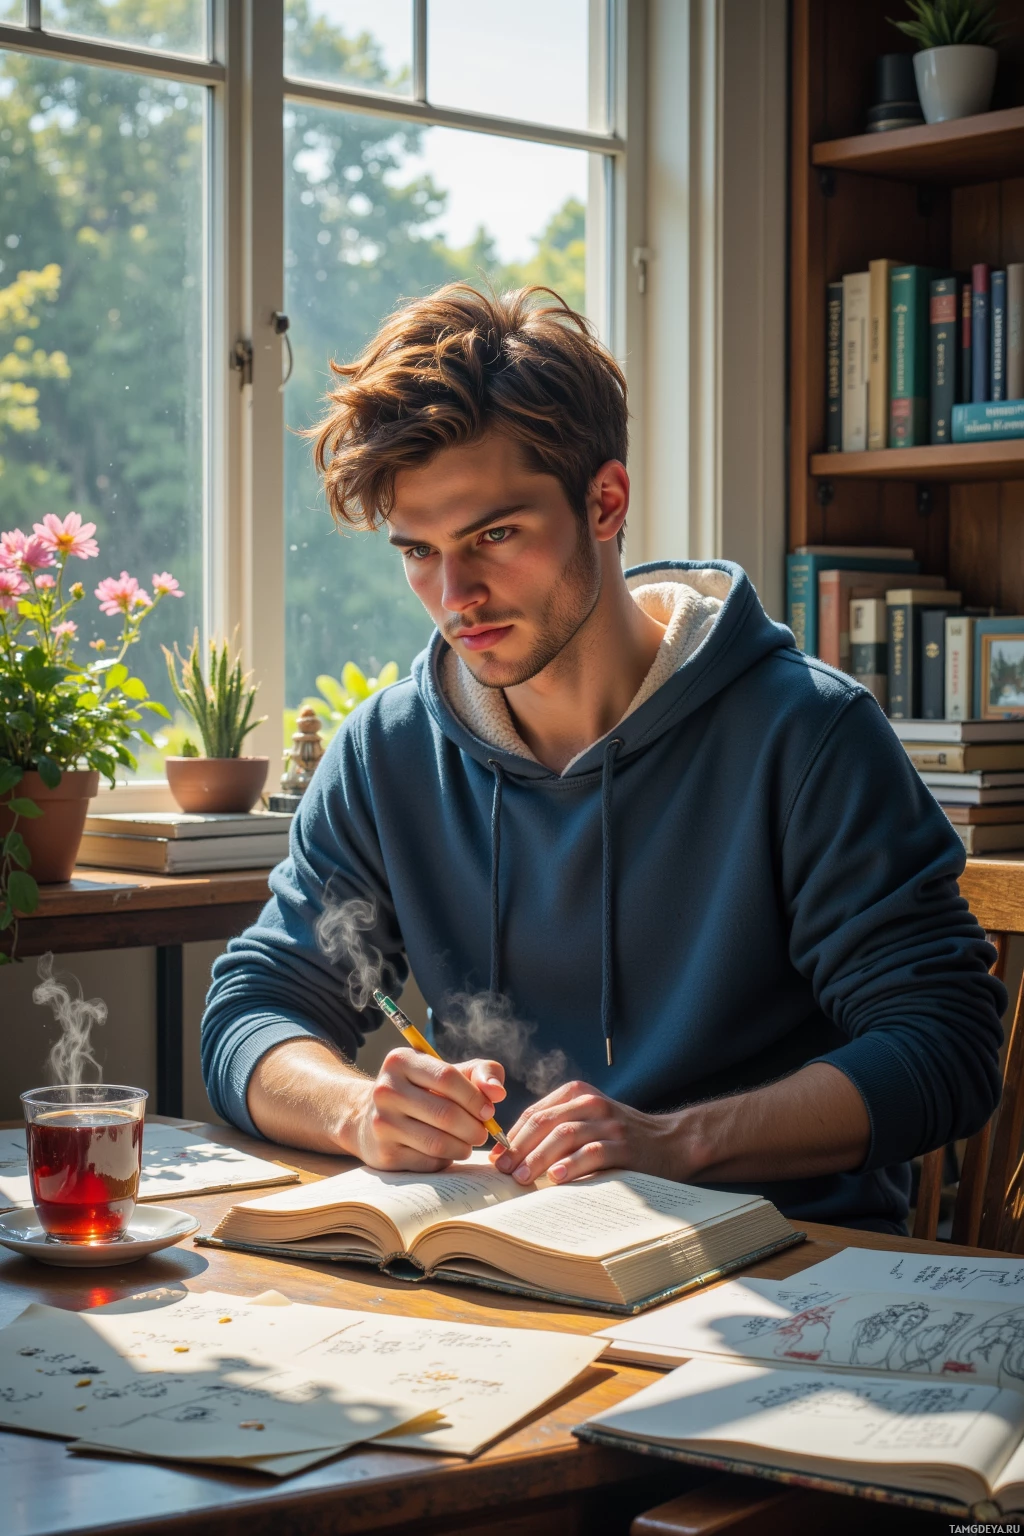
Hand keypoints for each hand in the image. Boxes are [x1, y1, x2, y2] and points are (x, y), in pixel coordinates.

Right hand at [351, 1048, 505, 1172]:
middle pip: (445, 1113)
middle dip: (474, 1127)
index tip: (489, 1111)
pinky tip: (447, 1152)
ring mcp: (382, 1123)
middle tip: (483, 1132)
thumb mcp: (446, 1072)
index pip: (447, 1078)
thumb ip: (480, 1073)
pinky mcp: (384, 1154)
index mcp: (400, 1061)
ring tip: (469, 1143)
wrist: (371, 1118)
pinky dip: (446, 1160)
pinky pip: (428, 1162)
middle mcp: (385, 1090)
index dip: (474, 1097)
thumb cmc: (422, 1091)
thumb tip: (497, 1092)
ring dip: (464, 1146)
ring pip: (438, 1142)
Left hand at [492, 1080, 683, 1184]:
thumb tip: (512, 1151)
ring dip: (538, 1157)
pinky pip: (592, 1153)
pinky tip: (555, 1178)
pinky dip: (571, 1165)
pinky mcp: (624, 1145)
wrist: (671, 1141)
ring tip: (521, 1177)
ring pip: (565, 1136)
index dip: (512, 1136)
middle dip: (519, 1148)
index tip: (496, 1157)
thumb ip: (558, 1125)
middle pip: (545, 1122)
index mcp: (578, 1093)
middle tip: (503, 1170)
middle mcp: (592, 1103)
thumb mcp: (589, 1118)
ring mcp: (609, 1123)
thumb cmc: (621, 1135)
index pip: (535, 1113)